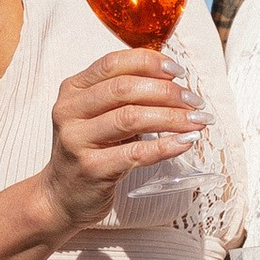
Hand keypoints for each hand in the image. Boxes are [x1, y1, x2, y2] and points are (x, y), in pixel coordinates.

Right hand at [37, 49, 196, 231]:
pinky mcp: (91, 169)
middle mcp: (70, 110)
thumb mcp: (98, 116)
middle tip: (195, 102)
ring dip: (172, 117)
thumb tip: (173, 80)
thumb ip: (125, 95)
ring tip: (197, 121)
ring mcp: (77, 140)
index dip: (149, 63)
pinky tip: (185, 142)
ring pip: (131, 118)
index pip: (113, 64)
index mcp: (73, 89)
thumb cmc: (90, 152)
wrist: (62, 196)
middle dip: (167, 92)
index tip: (179, 71)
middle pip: (125, 89)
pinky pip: (135, 153)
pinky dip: (165, 146)